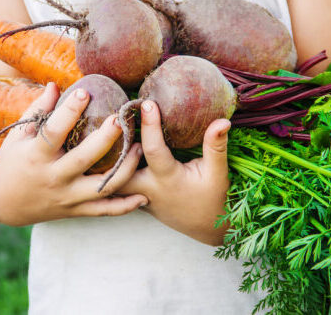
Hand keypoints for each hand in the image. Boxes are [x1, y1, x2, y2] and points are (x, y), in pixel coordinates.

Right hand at [0, 83, 146, 225]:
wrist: (3, 203)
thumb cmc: (12, 162)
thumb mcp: (18, 135)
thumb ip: (38, 110)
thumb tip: (55, 85)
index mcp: (35, 156)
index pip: (53, 132)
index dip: (69, 111)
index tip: (84, 91)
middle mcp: (53, 178)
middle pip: (83, 159)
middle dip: (105, 139)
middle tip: (122, 119)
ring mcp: (66, 197)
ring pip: (101, 187)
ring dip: (125, 169)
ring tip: (139, 148)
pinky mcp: (76, 210)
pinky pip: (104, 211)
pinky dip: (125, 206)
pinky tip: (143, 197)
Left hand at [119, 101, 230, 245]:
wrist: (207, 228)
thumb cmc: (214, 200)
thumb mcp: (218, 174)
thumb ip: (216, 147)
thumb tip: (222, 121)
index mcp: (167, 179)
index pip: (153, 149)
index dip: (150, 125)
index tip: (147, 103)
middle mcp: (147, 188)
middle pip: (119, 166)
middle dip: (113, 143)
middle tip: (114, 115)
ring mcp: (138, 195)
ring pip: (113, 177)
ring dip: (108, 155)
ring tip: (108, 127)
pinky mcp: (135, 198)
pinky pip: (118, 182)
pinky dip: (112, 166)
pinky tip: (110, 146)